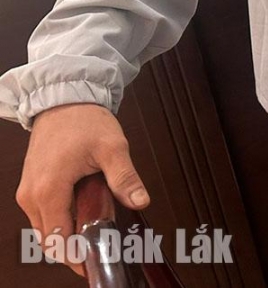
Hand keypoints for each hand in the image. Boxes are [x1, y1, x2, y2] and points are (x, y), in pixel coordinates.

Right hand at [16, 103, 148, 273]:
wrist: (65, 100)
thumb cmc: (85, 121)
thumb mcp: (113, 148)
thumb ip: (125, 178)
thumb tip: (140, 201)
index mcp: (49, 190)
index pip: (58, 240)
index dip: (76, 257)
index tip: (95, 265)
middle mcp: (32, 196)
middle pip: (50, 239)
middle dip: (75, 248)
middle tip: (104, 247)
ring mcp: (28, 192)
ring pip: (46, 229)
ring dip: (69, 234)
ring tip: (98, 229)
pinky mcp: (31, 187)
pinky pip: (45, 215)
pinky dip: (62, 220)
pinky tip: (84, 214)